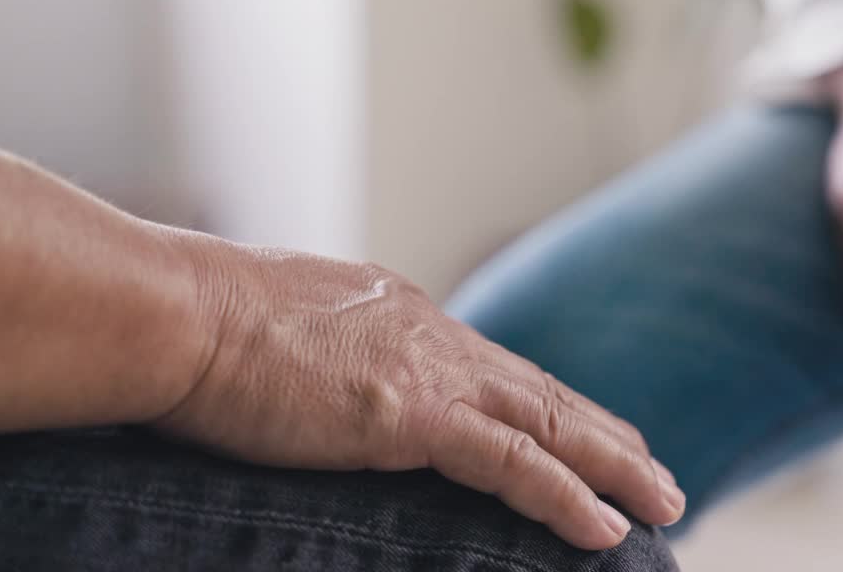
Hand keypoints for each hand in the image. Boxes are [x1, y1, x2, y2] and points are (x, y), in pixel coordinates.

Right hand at [157, 238, 684, 549]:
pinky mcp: (412, 416)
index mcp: (404, 315)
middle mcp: (434, 337)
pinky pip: (514, 464)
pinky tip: (610, 528)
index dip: (552, 406)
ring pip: (550, 425)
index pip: (498, 368)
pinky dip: (567, 496)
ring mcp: (429, 373)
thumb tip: (330, 376)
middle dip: (606, 436)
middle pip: (543, 392)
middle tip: (659, 471)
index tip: (590, 431)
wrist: (174, 314)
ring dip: (616, 467)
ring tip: (668, 503)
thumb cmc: (200, 324)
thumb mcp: (284, 325)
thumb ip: (329, 350)